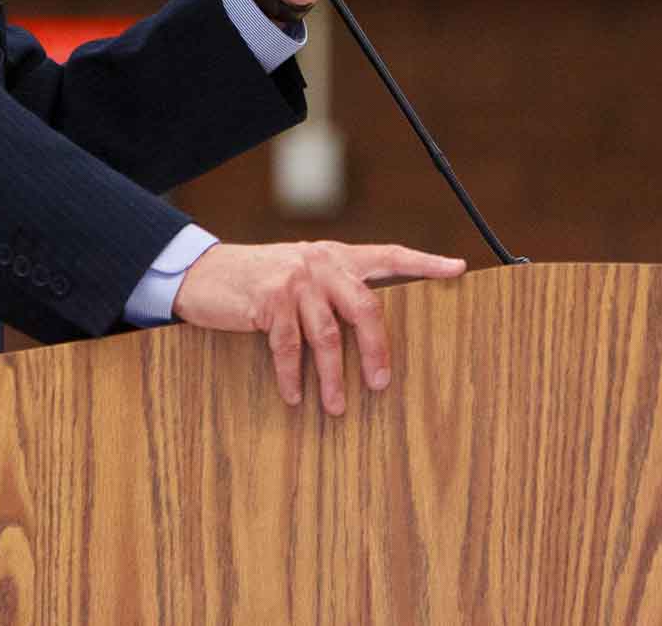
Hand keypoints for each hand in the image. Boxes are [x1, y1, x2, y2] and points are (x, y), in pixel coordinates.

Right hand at [171, 241, 466, 414]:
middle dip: (377, 350)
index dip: (424, 263)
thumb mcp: (299, 272)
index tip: (457, 270)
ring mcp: (295, 280)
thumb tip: (367, 328)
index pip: (389, 255)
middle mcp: (321, 263)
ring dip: (332, 377)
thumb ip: (331, 288)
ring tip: (336, 407)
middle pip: (365, 307)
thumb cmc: (257, 280)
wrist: (204, 272)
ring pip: (326, 336)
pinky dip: (291, 377)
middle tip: (381, 384)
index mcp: (336, 256)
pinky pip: (287, 347)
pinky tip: (295, 397)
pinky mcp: (269, 300)